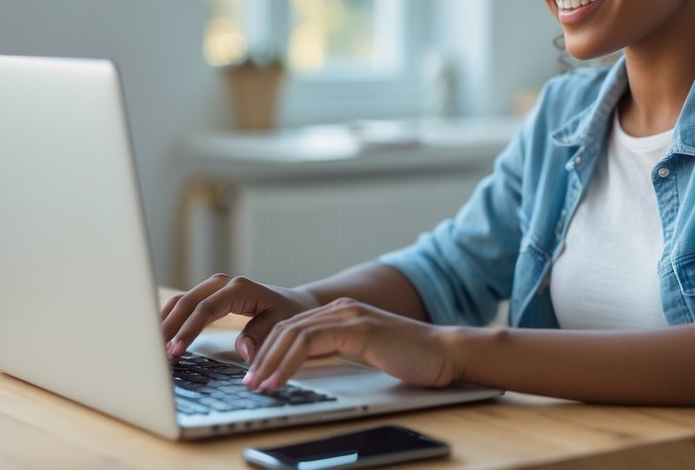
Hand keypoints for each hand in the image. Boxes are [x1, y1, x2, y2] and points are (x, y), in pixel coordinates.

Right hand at [160, 273, 317, 361]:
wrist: (293, 302)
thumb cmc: (288, 313)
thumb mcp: (282, 324)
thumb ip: (262, 335)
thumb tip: (244, 351)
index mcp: (239, 288)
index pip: (206, 308)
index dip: (188, 330)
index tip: (176, 350)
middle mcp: (222, 283)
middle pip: (186, 302)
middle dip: (169, 327)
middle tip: (156, 354)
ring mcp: (213, 288)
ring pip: (180, 301)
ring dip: (164, 323)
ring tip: (152, 349)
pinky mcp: (207, 296)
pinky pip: (183, 305)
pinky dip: (169, 320)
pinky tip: (159, 338)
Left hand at [242, 297, 464, 391]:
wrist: (445, 353)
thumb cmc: (411, 359)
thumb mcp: (365, 353)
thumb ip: (338, 352)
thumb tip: (304, 368)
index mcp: (342, 313)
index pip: (293, 328)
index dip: (269, 351)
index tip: (257, 376)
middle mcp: (342, 308)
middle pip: (286, 328)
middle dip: (262, 357)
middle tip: (248, 383)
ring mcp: (349, 315)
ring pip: (292, 333)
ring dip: (270, 361)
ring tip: (258, 385)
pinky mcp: (357, 328)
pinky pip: (310, 342)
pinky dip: (289, 362)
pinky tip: (279, 380)